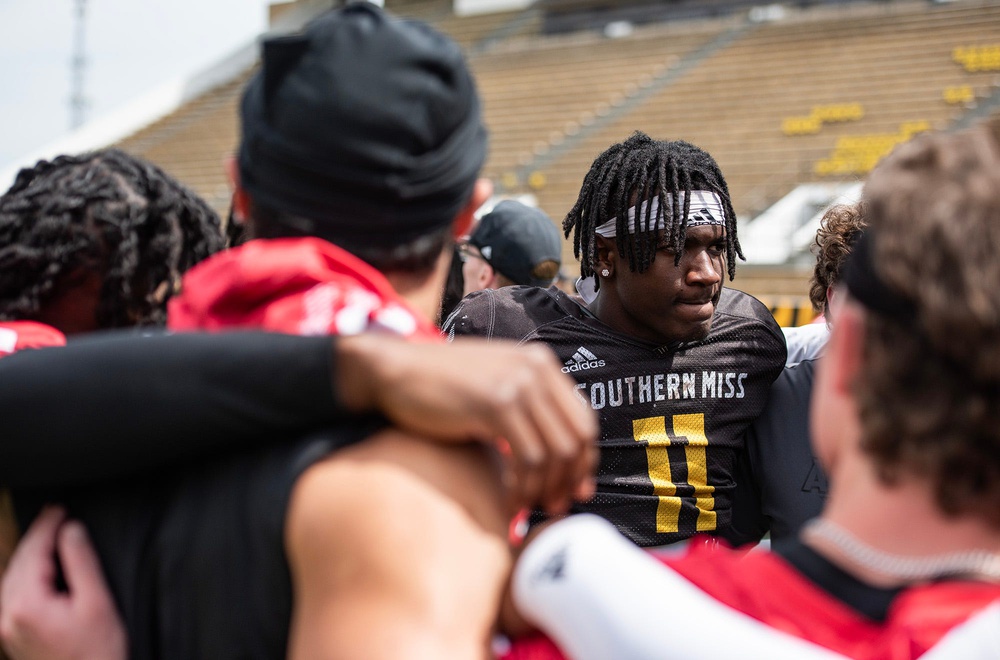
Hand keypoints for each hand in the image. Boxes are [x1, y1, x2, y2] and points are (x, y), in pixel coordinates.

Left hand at [0, 506, 126, 659]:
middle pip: (19, 562)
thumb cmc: (96, 653)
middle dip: (37, 537)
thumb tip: (70, 530)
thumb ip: (81, 562)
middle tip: (54, 515)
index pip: (34, 551)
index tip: (58, 508)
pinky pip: (11, 593)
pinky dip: (24, 573)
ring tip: (48, 535)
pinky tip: (38, 568)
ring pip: (11, 576)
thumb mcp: (96, 602)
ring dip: (29, 554)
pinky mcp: (10, 635)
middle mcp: (8, 615)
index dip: (47, 526)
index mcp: (27, 604)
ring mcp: (6, 627)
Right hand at [337, 335, 598, 513]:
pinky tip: (508, 502)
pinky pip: (526, 458)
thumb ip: (526, 409)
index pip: (583, 419)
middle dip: (568, 480)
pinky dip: (522, 488)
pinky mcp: (496, 404)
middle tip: (553, 507)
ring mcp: (518, 384)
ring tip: (526, 508)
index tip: (573, 490)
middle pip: (576, 439)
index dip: (583, 461)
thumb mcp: (492, 387)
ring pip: (554, 453)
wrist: (393, 371)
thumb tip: (560, 457)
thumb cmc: (438, 387)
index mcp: (541, 363)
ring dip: (544, 489)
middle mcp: (536, 369)